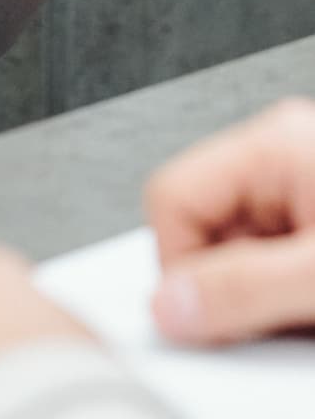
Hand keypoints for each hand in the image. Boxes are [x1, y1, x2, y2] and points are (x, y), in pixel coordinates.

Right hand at [146, 98, 314, 344]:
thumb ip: (245, 287)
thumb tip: (169, 305)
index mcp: (272, 145)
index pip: (172, 197)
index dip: (178, 267)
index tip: (206, 322)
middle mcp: (279, 158)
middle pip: (201, 228)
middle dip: (227, 287)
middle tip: (271, 325)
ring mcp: (300, 189)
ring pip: (234, 253)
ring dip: (260, 300)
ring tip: (304, 322)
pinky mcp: (313, 223)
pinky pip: (269, 265)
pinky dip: (285, 303)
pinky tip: (310, 320)